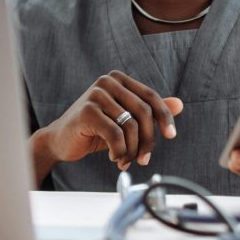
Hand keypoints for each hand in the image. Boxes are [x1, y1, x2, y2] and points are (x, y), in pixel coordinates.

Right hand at [34, 71, 182, 170]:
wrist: (60, 141)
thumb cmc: (94, 130)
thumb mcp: (124, 120)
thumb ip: (149, 111)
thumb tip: (179, 104)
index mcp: (118, 79)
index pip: (151, 96)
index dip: (164, 117)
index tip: (171, 136)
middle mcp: (107, 81)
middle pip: (144, 112)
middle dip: (148, 140)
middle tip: (144, 159)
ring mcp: (95, 94)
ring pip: (131, 126)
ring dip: (132, 150)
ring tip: (125, 160)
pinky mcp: (87, 111)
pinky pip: (116, 135)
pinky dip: (120, 151)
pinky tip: (114, 157)